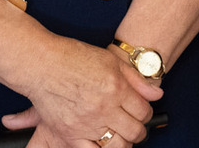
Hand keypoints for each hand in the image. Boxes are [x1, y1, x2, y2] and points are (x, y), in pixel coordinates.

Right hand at [1, 36, 163, 146]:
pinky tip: (102, 142)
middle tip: (134, 126)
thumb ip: (135, 79)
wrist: (42, 64)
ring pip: (116, 145)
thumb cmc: (74, 58)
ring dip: (123, 142)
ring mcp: (86, 123)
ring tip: (121, 135)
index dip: (146, 112)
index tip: (141, 112)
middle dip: (138, 130)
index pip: (143, 111)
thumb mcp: (111, 61)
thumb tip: (157, 94)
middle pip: (134, 131)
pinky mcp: (69, 133)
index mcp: (116, 88)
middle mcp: (104, 108)